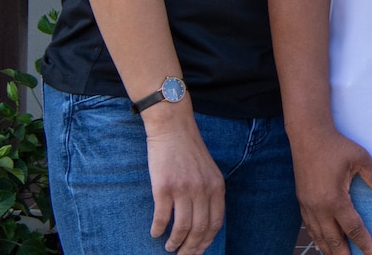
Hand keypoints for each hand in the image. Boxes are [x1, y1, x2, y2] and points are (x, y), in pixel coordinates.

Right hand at [143, 110, 224, 254]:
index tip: (198, 251)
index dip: (206, 241)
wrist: (173, 129)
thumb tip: (204, 219)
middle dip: (191, 248)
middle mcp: (203, 190)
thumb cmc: (189, 151)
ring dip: (175, 243)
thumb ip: (209, 192)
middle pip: (199, 229)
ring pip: (182, 228)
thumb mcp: (208, 171)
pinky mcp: (164, 187)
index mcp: (216, 186)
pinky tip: (155, 233)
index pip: (215, 223)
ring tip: (169, 248)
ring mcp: (184, 189)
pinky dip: (158, 229)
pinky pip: (162, 217)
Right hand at [289, 125, 371, 254]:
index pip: (352, 228)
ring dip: (330, 250)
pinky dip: (318, 239)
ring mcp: (308, 206)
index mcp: (334, 199)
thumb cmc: (336, 146)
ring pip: (319, 237)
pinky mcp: (302, 202)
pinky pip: (310, 227)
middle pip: (333, 240)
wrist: (308, 136)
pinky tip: (323, 244)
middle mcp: (319, 208)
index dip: (364, 243)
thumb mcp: (360, 158)